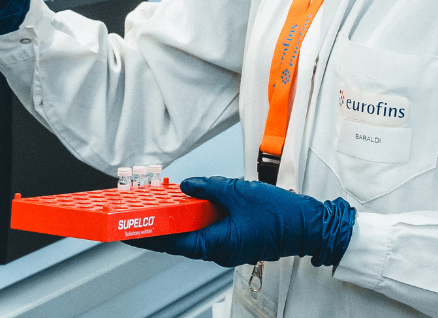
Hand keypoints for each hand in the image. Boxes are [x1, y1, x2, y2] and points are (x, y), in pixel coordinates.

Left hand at [125, 177, 355, 267]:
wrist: (309, 225)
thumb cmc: (279, 215)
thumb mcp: (237, 192)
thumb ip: (208, 187)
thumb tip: (187, 186)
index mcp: (216, 244)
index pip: (173, 242)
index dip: (149, 237)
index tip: (128, 232)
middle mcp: (220, 250)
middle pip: (181, 240)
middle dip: (159, 228)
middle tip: (139, 215)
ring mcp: (229, 247)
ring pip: (196, 235)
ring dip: (179, 222)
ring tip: (161, 206)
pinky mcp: (237, 240)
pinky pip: (210, 231)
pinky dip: (197, 220)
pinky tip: (192, 204)